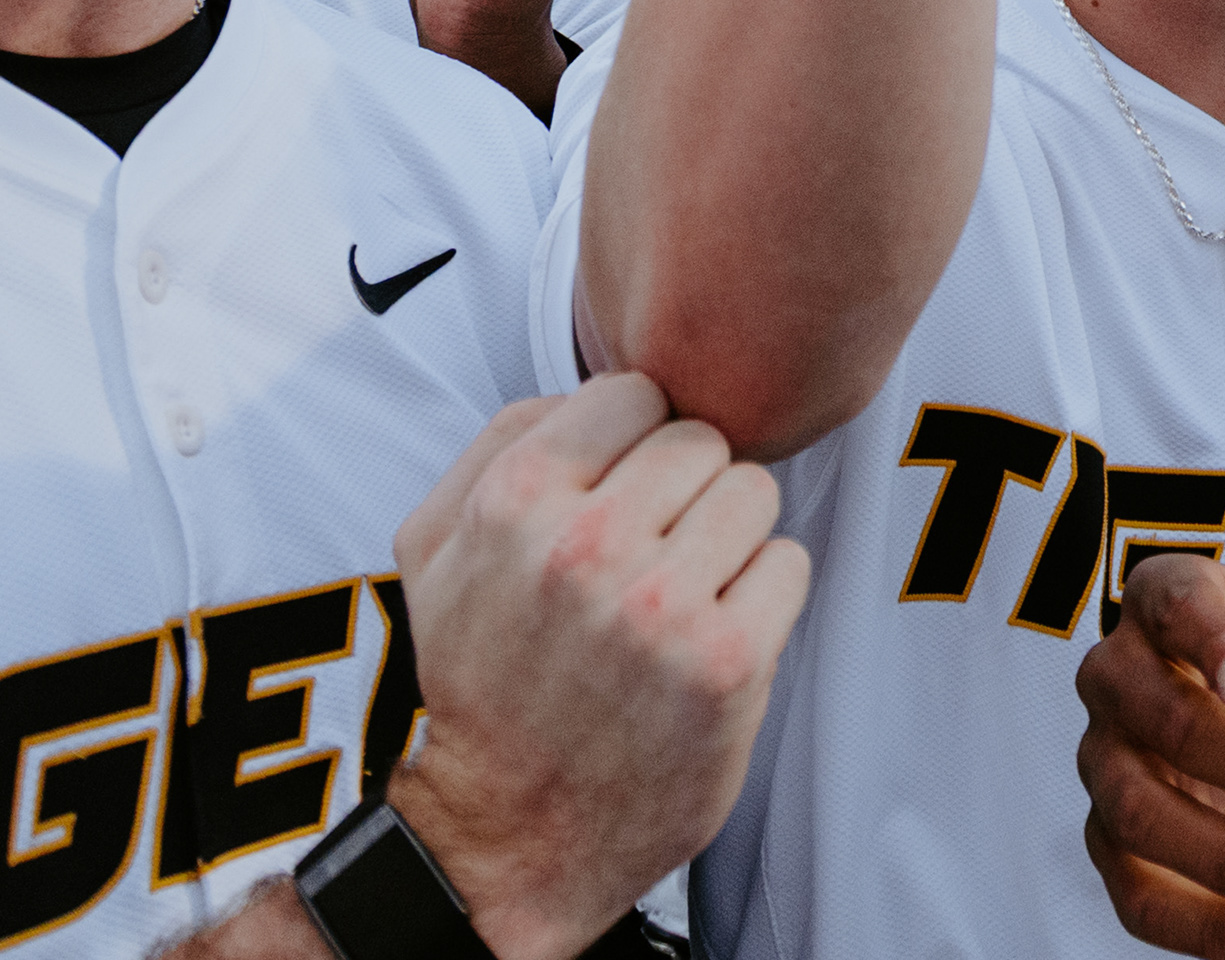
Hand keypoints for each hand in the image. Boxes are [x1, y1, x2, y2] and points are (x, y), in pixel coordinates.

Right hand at [386, 378, 811, 959]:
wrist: (507, 835)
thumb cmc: (481, 679)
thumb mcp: (435, 549)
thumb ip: (502, 439)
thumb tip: (598, 388)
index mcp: (515, 502)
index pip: (635, 392)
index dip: (633, 444)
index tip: (619, 498)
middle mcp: (587, 548)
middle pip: (702, 441)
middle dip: (684, 492)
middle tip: (650, 557)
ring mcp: (660, 609)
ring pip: (754, 492)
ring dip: (728, 540)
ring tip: (679, 597)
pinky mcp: (726, 665)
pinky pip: (789, 564)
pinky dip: (762, 598)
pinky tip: (710, 639)